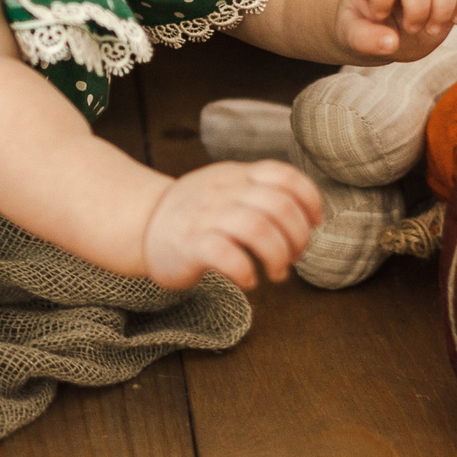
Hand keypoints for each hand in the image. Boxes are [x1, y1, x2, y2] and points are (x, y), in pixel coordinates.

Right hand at [142, 160, 323, 289]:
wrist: (141, 224)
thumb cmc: (194, 214)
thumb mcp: (227, 188)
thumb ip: (261, 194)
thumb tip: (308, 218)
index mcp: (237, 175)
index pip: (284, 175)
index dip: (309, 199)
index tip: (314, 223)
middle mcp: (224, 191)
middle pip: (279, 205)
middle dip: (298, 237)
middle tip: (294, 257)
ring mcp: (206, 216)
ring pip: (257, 228)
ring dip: (278, 256)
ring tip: (276, 273)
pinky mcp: (190, 245)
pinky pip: (227, 255)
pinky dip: (246, 272)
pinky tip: (248, 281)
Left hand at [336, 0, 456, 62]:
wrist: (381, 27)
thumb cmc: (362, 26)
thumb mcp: (351, 35)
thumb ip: (364, 39)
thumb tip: (391, 43)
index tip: (378, 16)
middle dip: (416, 7)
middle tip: (410, 29)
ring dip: (443, 8)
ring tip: (431, 30)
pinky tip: (455, 21)